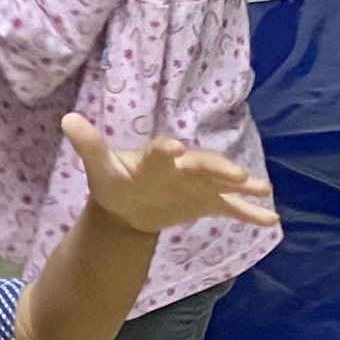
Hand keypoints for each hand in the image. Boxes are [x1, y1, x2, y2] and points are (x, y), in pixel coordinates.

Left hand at [62, 114, 276, 238]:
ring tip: (263, 189)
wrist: (129, 204)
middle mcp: (182, 166)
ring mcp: (198, 184)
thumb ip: (89, 145)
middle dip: (217, 168)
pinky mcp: (207, 202)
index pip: (162, 152)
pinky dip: (250, 213)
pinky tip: (272, 219)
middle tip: (235, 174)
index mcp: (155, 157)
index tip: (175, 148)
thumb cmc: (115, 181)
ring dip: (242, 186)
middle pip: (202, 165)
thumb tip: (67, 120)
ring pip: (223, 183)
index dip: (167, 150)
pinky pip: (231, 208)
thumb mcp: (100, 167)